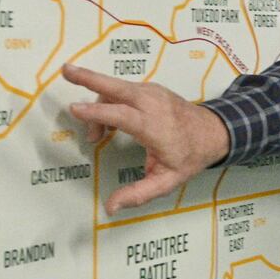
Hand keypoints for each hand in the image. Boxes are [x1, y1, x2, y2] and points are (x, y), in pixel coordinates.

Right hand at [61, 64, 230, 214]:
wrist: (214, 132)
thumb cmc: (189, 157)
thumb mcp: (167, 181)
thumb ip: (138, 194)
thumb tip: (110, 208)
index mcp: (154, 126)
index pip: (121, 115)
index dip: (98, 113)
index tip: (75, 109)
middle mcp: (152, 103)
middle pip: (116, 87)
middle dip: (89, 77)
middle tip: (66, 71)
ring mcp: (151, 92)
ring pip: (115, 88)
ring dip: (98, 104)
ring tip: (95, 136)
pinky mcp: (150, 88)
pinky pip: (122, 89)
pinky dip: (109, 100)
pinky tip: (109, 123)